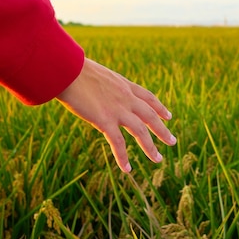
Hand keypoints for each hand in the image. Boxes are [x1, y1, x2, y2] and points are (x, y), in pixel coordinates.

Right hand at [56, 57, 175, 172]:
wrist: (66, 69)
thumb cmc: (74, 69)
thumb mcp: (97, 74)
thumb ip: (104, 85)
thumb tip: (97, 90)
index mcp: (124, 85)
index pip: (148, 97)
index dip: (160, 108)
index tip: (168, 116)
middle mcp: (126, 98)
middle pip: (150, 116)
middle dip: (162, 130)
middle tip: (172, 141)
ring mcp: (117, 110)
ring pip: (141, 132)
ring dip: (150, 147)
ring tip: (158, 159)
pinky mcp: (105, 121)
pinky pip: (118, 143)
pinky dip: (123, 157)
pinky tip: (127, 169)